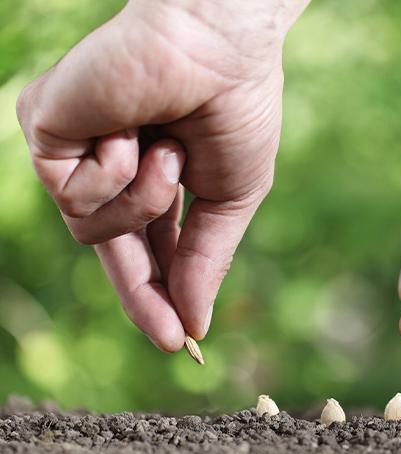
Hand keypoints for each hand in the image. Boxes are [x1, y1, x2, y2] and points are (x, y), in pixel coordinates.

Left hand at [17, 0, 308, 350]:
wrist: (221, 49)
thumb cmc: (236, 112)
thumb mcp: (231, 198)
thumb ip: (207, 260)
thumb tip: (197, 324)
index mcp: (156, 179)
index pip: (151, 247)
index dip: (164, 292)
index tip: (180, 337)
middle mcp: (110, 166)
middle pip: (111, 251)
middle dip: (142, 293)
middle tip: (169, 336)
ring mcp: (77, 150)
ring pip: (90, 231)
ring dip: (144, 202)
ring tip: (167, 152)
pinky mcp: (45, 129)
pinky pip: (69, 194)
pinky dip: (113, 172)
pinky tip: (132, 131)